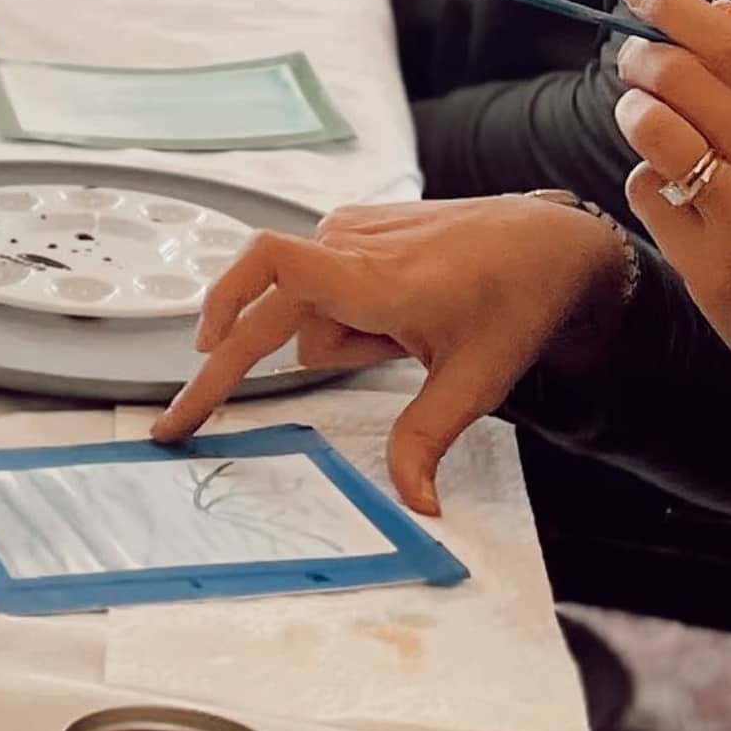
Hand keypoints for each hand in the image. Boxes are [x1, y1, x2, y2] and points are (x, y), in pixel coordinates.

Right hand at [152, 195, 633, 512]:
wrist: (547, 240)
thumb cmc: (515, 300)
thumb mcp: (474, 381)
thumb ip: (426, 438)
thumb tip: (413, 504)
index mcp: (371, 279)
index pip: (271, 269)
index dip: (223, 308)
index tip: (197, 360)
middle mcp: (346, 244)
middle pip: (268, 309)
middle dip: (228, 365)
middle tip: (183, 424)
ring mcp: (347, 229)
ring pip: (309, 308)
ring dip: (340, 338)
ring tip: (406, 340)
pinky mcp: (354, 226)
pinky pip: (325, 284)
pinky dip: (345, 313)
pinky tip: (397, 319)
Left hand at [609, 0, 730, 585]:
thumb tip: (715, 13)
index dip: (674, 11)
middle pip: (680, 78)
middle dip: (641, 60)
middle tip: (634, 64)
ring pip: (650, 127)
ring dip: (635, 115)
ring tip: (652, 126)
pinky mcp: (708, 264)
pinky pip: (643, 190)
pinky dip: (647, 185)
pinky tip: (678, 201)